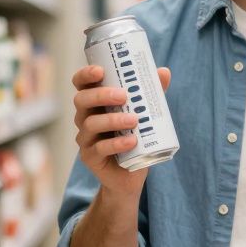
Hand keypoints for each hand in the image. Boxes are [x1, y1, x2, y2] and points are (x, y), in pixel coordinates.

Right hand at [71, 64, 171, 199]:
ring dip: (112, 120)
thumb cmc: (135, 138)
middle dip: (100, 95)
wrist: (130, 175)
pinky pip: (99, 148)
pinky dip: (116, 144)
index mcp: (94, 103)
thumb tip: (164, 72)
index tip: (101, 71)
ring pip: (91, 124)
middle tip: (123, 95)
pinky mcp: (90, 157)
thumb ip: (152, 93)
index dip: (85, 75)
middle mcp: (85, 118)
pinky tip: (132, 142)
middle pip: (81, 100)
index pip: (81, 84)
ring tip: (134, 121)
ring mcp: (85, 138)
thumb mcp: (145, 114)